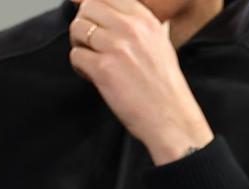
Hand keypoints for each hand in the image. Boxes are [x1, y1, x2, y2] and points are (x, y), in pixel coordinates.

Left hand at [68, 0, 213, 164]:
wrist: (172, 119)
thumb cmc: (165, 86)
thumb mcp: (159, 43)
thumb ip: (135, 23)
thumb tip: (102, 7)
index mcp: (146, 20)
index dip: (95, 8)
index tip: (95, 21)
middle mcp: (131, 28)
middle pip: (87, 8)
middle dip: (85, 25)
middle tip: (94, 45)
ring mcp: (117, 48)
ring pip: (77, 29)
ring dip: (80, 46)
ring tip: (95, 61)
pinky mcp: (103, 69)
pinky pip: (75, 56)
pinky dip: (81, 68)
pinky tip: (96, 77)